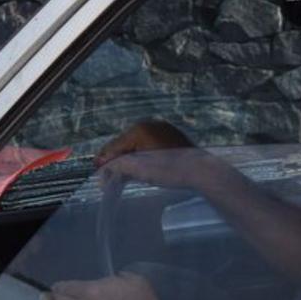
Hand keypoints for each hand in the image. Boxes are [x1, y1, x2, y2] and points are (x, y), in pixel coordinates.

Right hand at [95, 119, 216, 193]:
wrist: (203, 172)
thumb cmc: (171, 170)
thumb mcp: (140, 169)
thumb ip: (118, 166)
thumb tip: (104, 167)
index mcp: (140, 129)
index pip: (116, 145)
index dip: (105, 160)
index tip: (97, 171)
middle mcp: (151, 125)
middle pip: (126, 144)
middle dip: (117, 159)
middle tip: (108, 174)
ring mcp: (163, 130)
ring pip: (139, 145)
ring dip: (130, 159)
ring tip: (123, 174)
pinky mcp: (173, 138)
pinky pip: (151, 146)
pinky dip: (143, 156)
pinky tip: (141, 167)